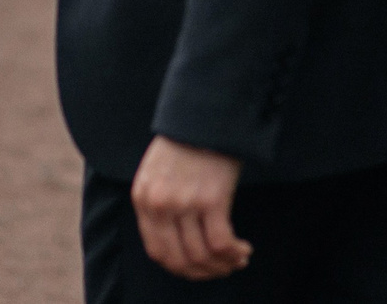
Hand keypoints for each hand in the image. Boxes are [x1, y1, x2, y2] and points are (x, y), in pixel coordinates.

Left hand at [130, 136, 248, 280]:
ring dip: (221, 265)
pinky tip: (243, 249)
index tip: (198, 268)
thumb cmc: (185, 142)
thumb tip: (176, 242)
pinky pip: (221, 243)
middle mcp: (159, 204)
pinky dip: (233, 253)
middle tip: (221, 269)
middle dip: (202, 272)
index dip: (180, 267)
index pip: (157, 251)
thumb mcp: (156, 172)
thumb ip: (158, 204)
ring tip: (236, 259)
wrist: (205, 113)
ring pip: (201, 255)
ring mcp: (184, 203)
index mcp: (142, 198)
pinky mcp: (211, 200)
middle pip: (179, 259)